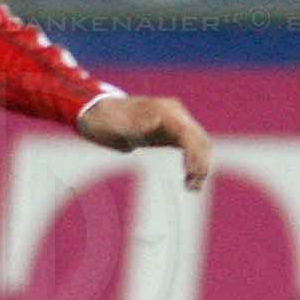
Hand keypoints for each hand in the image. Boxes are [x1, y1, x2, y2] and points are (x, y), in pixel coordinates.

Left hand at [75, 93, 212, 190]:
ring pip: (200, 144)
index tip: (190, 174)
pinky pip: (192, 147)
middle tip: (192, 187)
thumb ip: (133, 125)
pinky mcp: (174, 132)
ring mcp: (176, 121)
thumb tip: (152, 124)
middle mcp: (175, 113)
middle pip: (199, 139)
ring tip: (192, 188)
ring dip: (201, 165)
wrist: (98, 115)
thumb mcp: (115, 125)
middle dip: (200, 163)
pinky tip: (189, 180)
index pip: (187, 133)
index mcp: (164, 111)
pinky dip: (195, 163)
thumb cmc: (105, 121)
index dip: (193, 154)